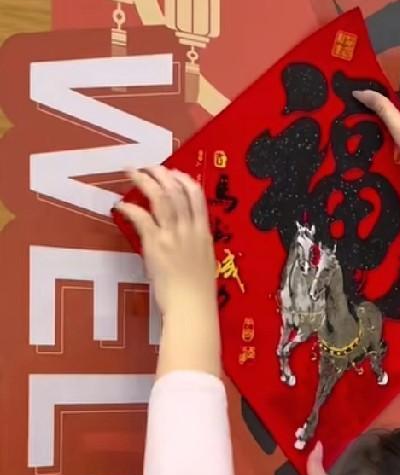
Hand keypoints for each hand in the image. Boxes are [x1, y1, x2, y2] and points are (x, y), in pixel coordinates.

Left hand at [116, 167, 214, 316]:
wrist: (192, 308)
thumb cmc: (198, 294)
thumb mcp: (204, 263)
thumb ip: (194, 246)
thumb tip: (184, 239)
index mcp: (204, 234)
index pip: (197, 196)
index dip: (184, 180)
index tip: (174, 173)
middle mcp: (190, 230)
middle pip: (177, 191)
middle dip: (162, 174)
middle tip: (150, 167)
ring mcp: (173, 236)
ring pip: (160, 198)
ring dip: (145, 181)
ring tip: (133, 172)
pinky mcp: (156, 245)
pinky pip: (141, 218)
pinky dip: (130, 208)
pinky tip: (121, 205)